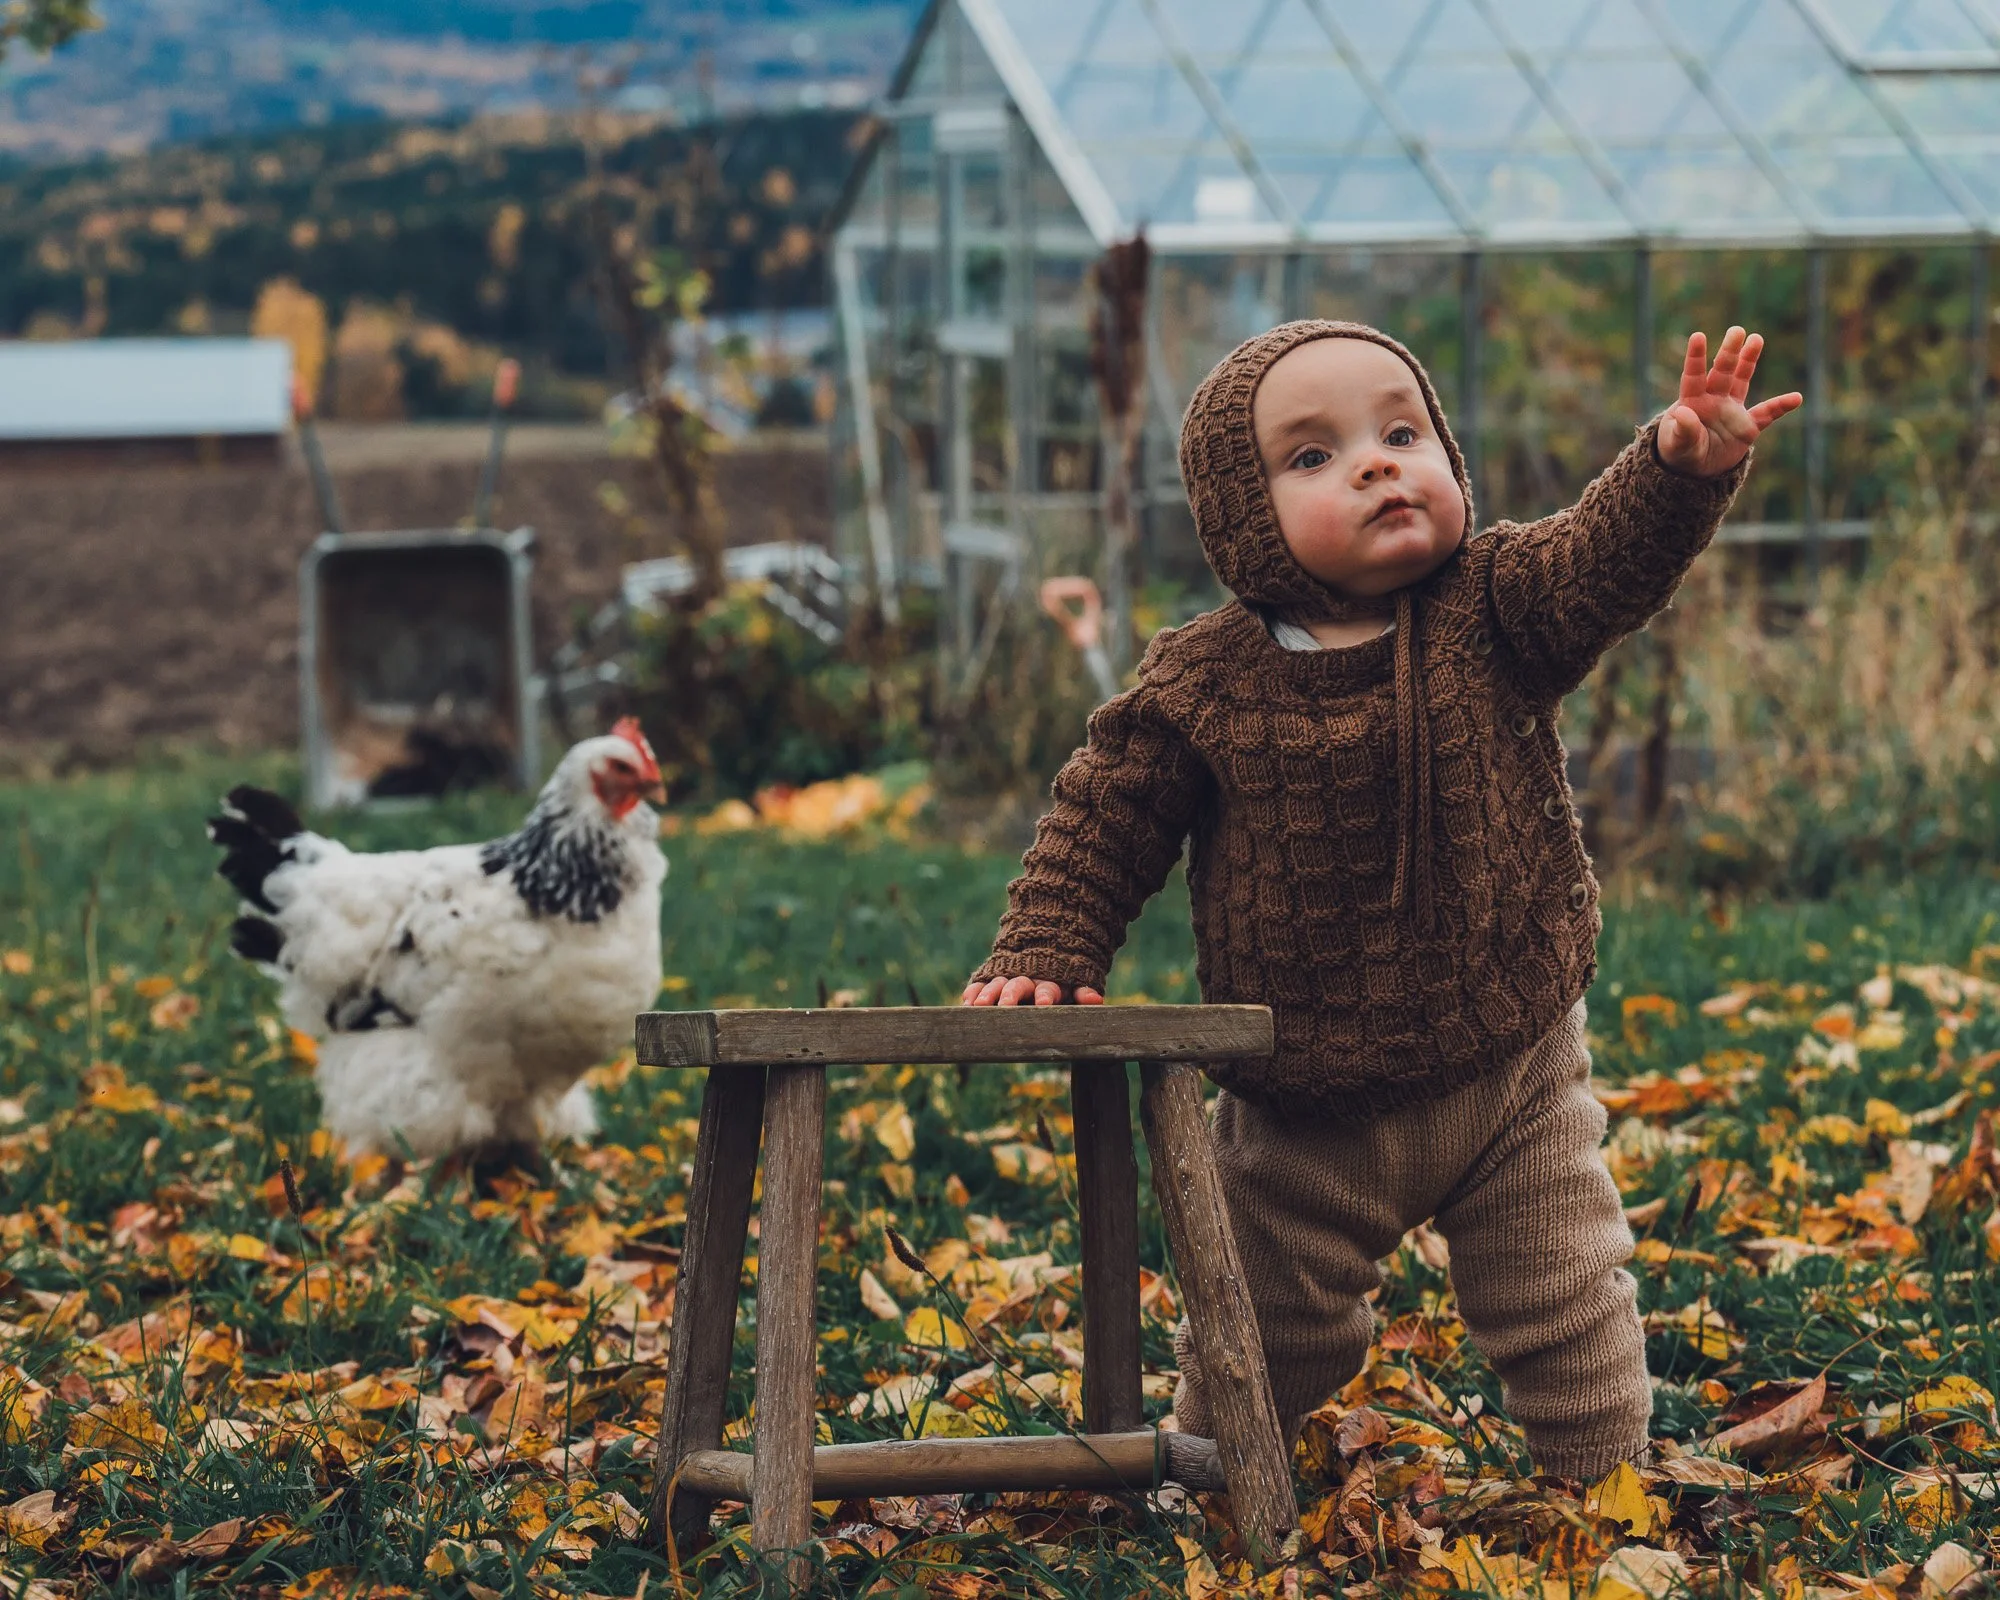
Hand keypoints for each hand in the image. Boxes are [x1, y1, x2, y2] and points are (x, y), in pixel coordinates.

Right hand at [961, 976, 1104, 1006]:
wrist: (1047, 934)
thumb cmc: (1064, 971)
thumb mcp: (1077, 978)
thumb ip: (1083, 990)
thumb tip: (1095, 1000)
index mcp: (1051, 981)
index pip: (1048, 988)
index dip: (1046, 996)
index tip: (1043, 1004)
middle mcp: (1028, 977)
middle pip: (1018, 985)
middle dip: (1011, 995)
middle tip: (1004, 1006)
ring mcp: (1009, 974)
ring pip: (997, 982)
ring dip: (989, 993)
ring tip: (979, 1005)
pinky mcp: (994, 974)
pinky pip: (982, 982)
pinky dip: (975, 990)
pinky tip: (968, 1001)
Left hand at [1656, 326, 1801, 477]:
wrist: (1695, 470)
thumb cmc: (1679, 452)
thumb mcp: (1677, 445)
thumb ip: (1682, 430)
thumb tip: (1683, 412)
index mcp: (1692, 403)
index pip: (1694, 376)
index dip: (1695, 357)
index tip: (1697, 336)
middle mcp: (1713, 400)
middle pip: (1722, 371)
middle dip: (1730, 352)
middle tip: (1737, 330)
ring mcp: (1732, 411)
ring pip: (1742, 380)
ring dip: (1749, 361)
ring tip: (1756, 339)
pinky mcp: (1747, 427)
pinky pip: (1767, 414)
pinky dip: (1781, 407)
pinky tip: (1796, 398)